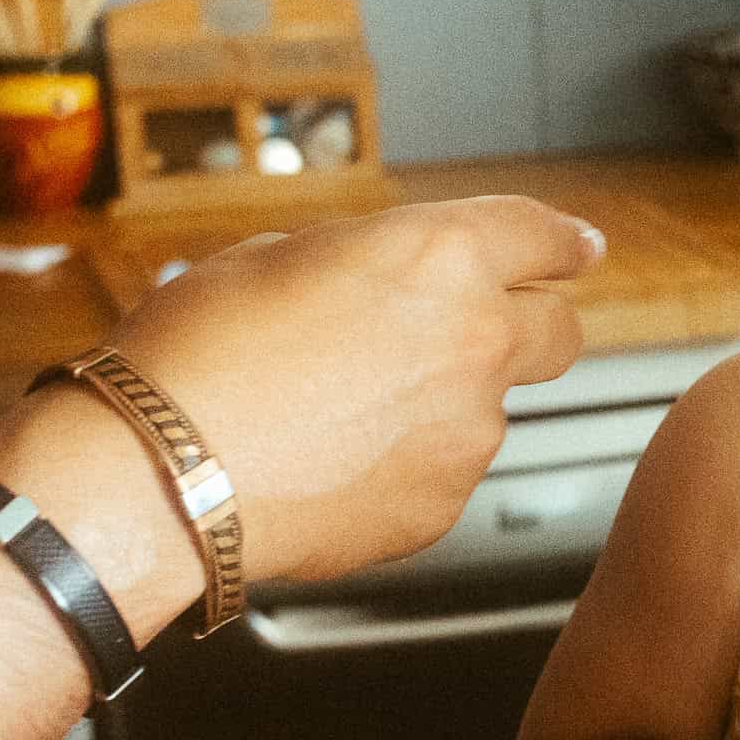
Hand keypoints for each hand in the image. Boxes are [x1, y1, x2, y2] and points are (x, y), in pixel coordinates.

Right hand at [73, 196, 600, 584]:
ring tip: (340, 408)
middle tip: (487, 327)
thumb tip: (385, 276)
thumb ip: (365, 262)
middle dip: (535, 322)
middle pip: (560, 329)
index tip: (579, 247)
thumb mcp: (279, 257)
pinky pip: (444, 472)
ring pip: (491, 407)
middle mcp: (477, 340)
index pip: (541, 235)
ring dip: (444, 401)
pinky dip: (407, 464)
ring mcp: (469, 431)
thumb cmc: (198, 355)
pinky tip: (332, 460)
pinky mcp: (443, 504)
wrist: (161, 474)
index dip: (563, 240)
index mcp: (441, 257)